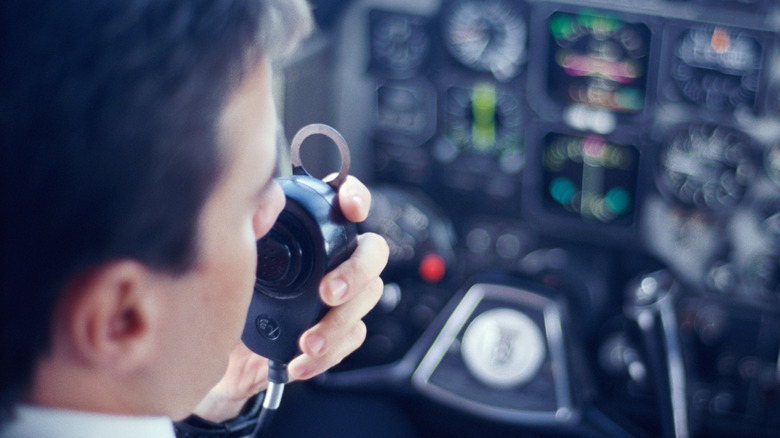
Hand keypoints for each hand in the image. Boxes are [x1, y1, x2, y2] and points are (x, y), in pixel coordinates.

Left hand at [192, 176, 387, 421]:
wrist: (219, 351)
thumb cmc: (229, 295)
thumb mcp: (233, 258)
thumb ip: (250, 228)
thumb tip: (265, 202)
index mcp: (312, 232)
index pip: (346, 203)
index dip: (356, 197)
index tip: (349, 207)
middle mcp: (333, 259)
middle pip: (373, 253)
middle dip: (357, 271)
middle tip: (328, 292)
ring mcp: (341, 296)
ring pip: (368, 299)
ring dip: (339, 322)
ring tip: (309, 342)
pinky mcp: (338, 332)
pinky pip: (352, 340)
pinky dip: (328, 354)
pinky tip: (300, 362)